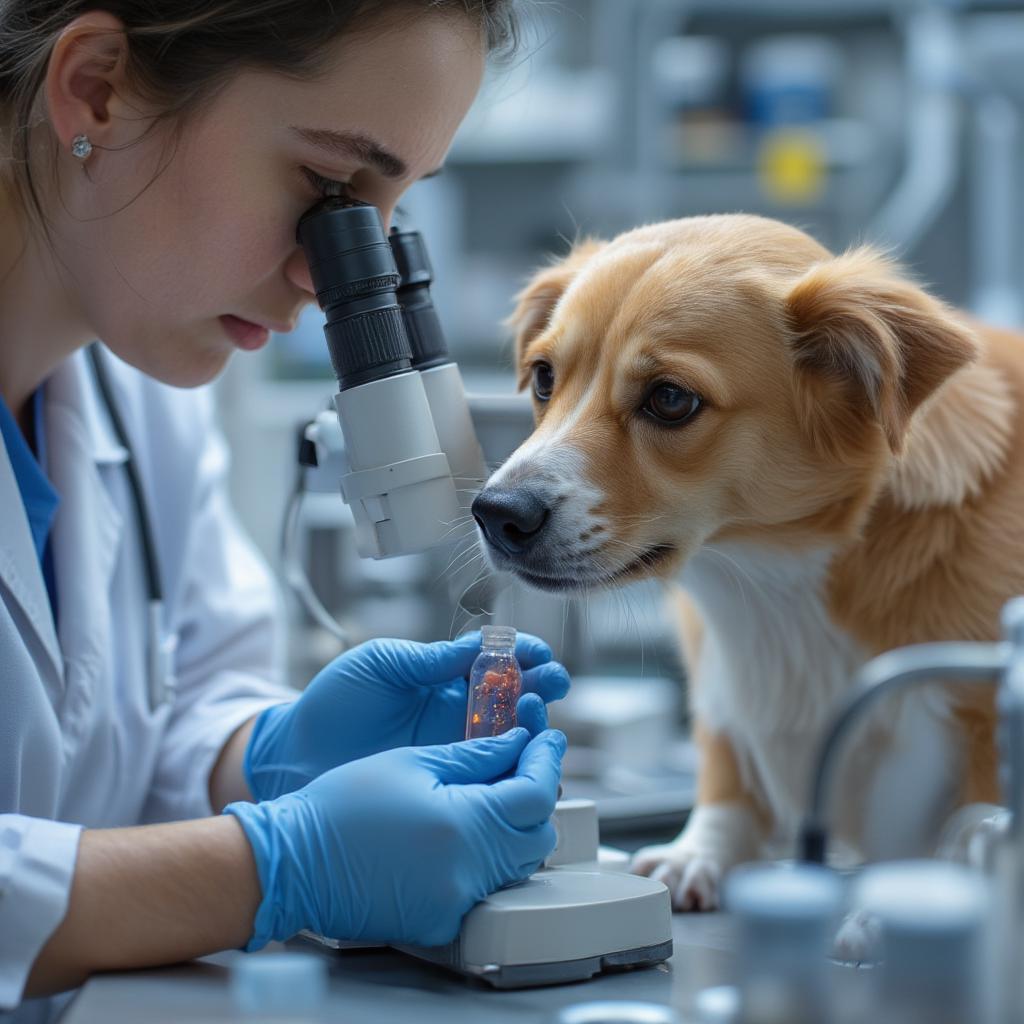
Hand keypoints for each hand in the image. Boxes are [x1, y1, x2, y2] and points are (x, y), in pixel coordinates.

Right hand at [227, 728, 565, 948]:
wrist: (294, 861)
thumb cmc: (341, 806)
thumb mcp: (412, 762)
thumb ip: (475, 754)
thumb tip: (515, 743)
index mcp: (463, 824)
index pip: (536, 794)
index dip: (546, 761)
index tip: (547, 738)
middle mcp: (468, 871)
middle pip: (538, 835)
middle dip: (537, 795)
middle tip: (523, 763)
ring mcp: (456, 901)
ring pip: (518, 863)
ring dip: (516, 826)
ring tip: (494, 792)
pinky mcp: (442, 920)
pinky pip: (488, 886)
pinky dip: (489, 857)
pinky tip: (466, 830)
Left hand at [245, 632, 569, 799]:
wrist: (296, 758)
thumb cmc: (333, 704)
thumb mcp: (379, 665)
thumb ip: (427, 659)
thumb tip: (477, 646)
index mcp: (443, 676)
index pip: (495, 659)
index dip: (522, 653)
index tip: (537, 653)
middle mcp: (457, 711)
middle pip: (515, 695)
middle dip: (541, 685)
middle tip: (548, 685)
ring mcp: (455, 747)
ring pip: (512, 734)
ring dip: (533, 723)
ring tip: (534, 715)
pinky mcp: (448, 782)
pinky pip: (492, 773)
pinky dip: (515, 766)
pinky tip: (525, 759)